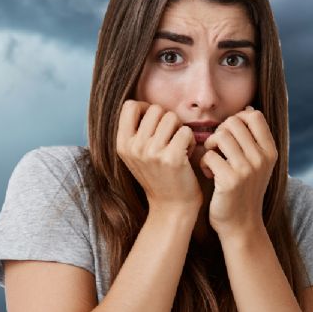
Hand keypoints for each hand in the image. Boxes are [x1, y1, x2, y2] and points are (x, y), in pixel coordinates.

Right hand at [116, 100, 201, 215]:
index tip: (154, 123)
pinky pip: (186, 131)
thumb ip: (136, 131)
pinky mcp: (171, 158)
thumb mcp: (136, 155)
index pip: (130, 105)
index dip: (145, 108)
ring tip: (177, 147)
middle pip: (155, 109)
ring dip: (179, 129)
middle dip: (166, 120)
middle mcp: (134, 147)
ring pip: (172, 117)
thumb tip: (144, 104)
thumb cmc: (157, 175)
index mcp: (122, 144)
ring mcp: (151, 153)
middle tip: (169, 139)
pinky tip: (185, 156)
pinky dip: (190, 141)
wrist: (171, 206)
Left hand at [198, 105, 277, 236]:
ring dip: (210, 146)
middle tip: (217, 149)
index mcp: (270, 151)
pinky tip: (209, 174)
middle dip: (220, 132)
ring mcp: (247, 169)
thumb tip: (248, 110)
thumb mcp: (257, 164)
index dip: (236, 119)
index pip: (254, 116)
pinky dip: (204, 162)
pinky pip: (209, 155)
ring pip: (220, 136)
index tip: (229, 135)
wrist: (241, 224)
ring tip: (212, 160)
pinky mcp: (230, 180)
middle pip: (233, 123)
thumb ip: (254, 140)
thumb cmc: (244, 190)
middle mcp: (262, 158)